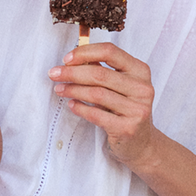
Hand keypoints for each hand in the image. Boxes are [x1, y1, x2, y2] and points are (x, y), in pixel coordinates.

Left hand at [48, 42, 155, 167]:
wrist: (141, 143)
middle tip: (54, 74)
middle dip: (72, 72)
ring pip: (96, 94)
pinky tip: (71, 104)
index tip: (66, 59)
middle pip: (100, 74)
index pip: (110, 52)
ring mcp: (137, 109)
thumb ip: (102, 69)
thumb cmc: (126, 109)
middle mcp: (142, 88)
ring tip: (60, 89)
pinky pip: (96, 115)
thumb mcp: (120, 85)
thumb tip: (74, 58)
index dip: (85, 52)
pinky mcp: (127, 128)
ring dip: (73, 90)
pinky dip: (80, 108)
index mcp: (140, 71)